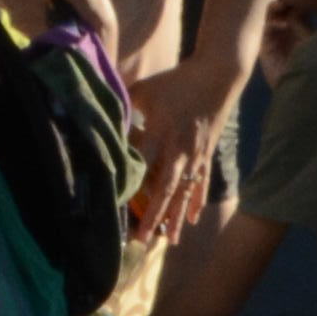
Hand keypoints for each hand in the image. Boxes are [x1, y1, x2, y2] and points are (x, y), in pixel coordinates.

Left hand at [128, 48, 229, 244]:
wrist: (219, 75)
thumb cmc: (176, 80)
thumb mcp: (144, 89)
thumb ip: (122, 106)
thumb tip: (98, 119)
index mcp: (161, 129)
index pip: (142, 162)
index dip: (130, 184)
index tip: (115, 206)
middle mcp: (179, 147)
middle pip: (165, 187)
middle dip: (153, 215)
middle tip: (142, 239)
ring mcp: (196, 154)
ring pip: (185, 191)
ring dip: (177, 217)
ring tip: (170, 240)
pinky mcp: (206, 154)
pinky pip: (202, 183)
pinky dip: (197, 201)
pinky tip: (193, 219)